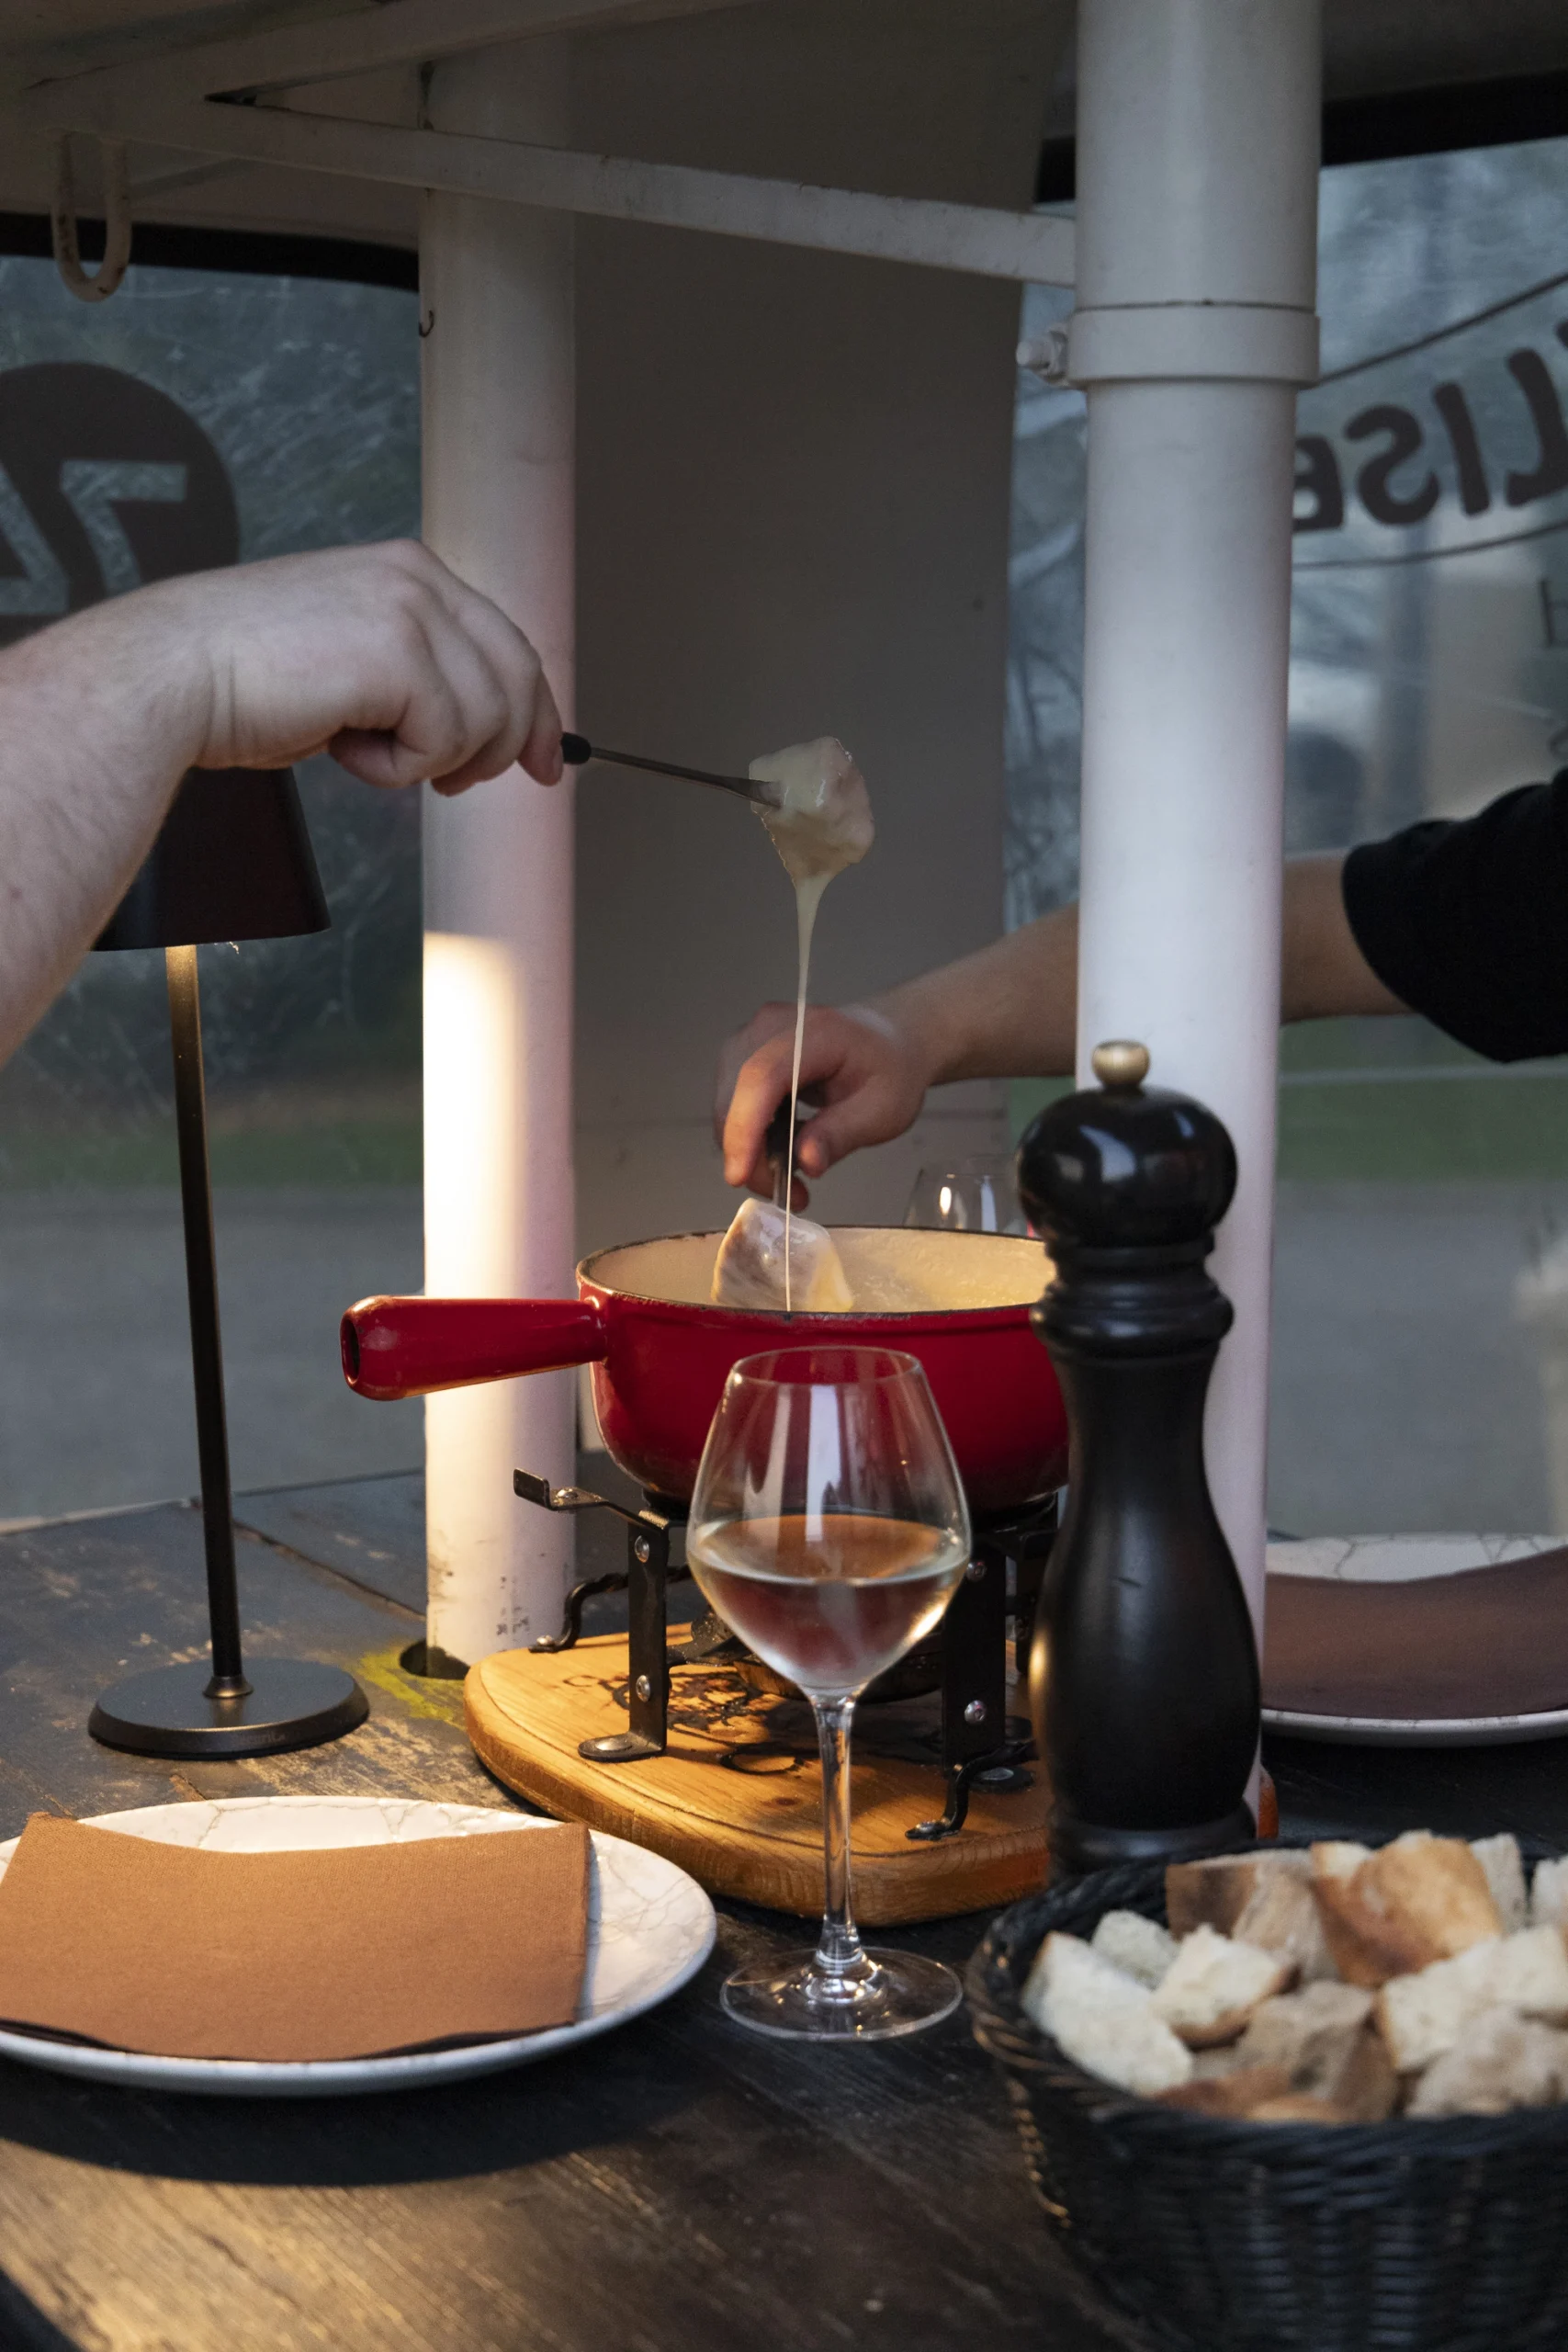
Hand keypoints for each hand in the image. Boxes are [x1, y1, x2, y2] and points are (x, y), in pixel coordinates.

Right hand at [128, 540, 562, 793]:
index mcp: (410, 571)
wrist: (174, 675)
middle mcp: (419, 578)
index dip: (536, 711)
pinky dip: (394, 768)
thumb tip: (479, 732)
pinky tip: (343, 749)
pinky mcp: (400, 653)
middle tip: (459, 785)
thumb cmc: (246, 678)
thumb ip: (417, 676)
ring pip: (484, 718)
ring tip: (360, 749)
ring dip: (427, 759)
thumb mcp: (352, 664)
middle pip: (517, 677)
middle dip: (504, 746)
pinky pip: (442, 740)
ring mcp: (412, 610)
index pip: (507, 643)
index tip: (546, 761)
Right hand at [715, 1002, 932, 1203]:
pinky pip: (733, 1104)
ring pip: (728, 1104)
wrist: (890, 1043)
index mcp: (816, 1033)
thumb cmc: (890, 1071)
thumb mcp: (883, 1111)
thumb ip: (842, 1135)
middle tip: (790, 1193)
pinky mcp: (745, 1055)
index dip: (745, 1128)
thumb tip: (806, 1161)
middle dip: (749, 1154)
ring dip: (749, 1151)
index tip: (740, 1175)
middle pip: (735, 1095)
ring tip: (791, 1179)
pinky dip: (750, 1138)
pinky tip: (781, 1153)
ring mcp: (753, 1037)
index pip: (762, 1076)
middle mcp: (773, 1026)